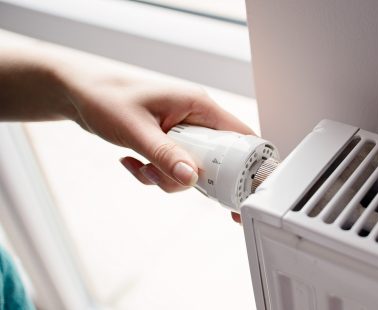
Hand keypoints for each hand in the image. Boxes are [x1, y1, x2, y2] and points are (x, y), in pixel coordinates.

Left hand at [62, 62, 253, 191]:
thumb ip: (166, 155)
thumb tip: (191, 178)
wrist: (79, 94)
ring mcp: (182, 130)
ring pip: (191, 168)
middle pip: (216, 159)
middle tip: (162, 174)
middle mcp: (194, 117)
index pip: (239, 135)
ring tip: (142, 165)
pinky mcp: (169, 141)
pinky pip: (173, 168)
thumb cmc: (105, 97)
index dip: (244, 164)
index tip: (233, 190)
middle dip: (189, 175)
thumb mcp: (137, 130)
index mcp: (197, 105)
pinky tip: (132, 161)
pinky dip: (154, 173)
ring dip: (167, 177)